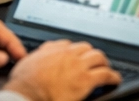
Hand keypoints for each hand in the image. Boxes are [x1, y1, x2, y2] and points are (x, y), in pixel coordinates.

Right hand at [5, 40, 120, 100]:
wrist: (27, 95)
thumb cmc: (24, 84)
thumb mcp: (26, 63)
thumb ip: (37, 56)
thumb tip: (36, 57)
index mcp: (53, 50)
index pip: (68, 44)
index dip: (74, 50)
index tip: (76, 55)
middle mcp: (67, 54)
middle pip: (86, 48)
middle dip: (90, 54)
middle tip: (93, 60)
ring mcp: (78, 66)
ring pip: (98, 57)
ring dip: (103, 62)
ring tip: (105, 67)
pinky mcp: (86, 80)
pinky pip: (105, 74)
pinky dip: (113, 76)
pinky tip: (115, 79)